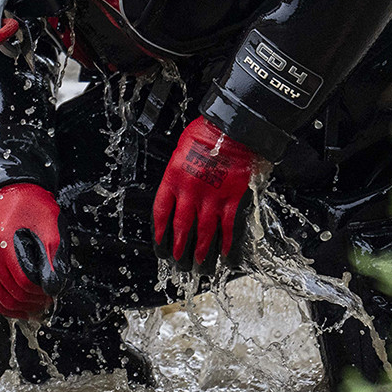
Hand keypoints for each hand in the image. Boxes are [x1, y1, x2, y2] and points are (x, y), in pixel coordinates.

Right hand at [0, 182, 64, 317]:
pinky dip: (7, 307)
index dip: (43, 291)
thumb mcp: (49, 229)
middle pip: (14, 294)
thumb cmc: (31, 208)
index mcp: (4, 242)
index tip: (53, 292)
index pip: (26, 281)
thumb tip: (54, 288)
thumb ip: (52, 260)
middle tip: (48, 301)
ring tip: (38, 305)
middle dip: (34, 302)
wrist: (8, 193)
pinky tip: (22, 307)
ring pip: (1, 301)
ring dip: (22, 308)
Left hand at [152, 116, 262, 271]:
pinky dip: (227, 241)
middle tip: (177, 260)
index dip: (160, 229)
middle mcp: (190, 191)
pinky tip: (225, 253)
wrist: (232, 128)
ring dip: (201, 250)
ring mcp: (212, 197)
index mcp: (174, 177)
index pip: (162, 210)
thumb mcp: (182, 148)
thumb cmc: (207, 132)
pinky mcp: (232, 198)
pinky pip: (228, 226)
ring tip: (199, 264)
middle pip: (181, 226)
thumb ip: (179, 170)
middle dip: (178, 246)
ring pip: (204, 231)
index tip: (159, 242)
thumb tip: (179, 185)